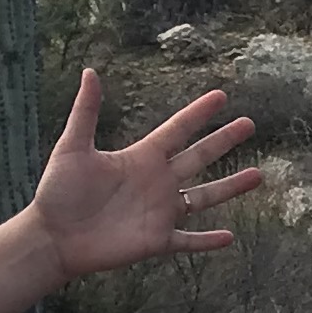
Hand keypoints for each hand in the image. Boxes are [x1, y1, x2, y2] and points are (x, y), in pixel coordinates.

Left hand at [29, 72, 261, 284]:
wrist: (52, 237)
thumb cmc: (58, 192)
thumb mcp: (72, 147)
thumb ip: (86, 112)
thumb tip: (89, 72)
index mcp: (141, 157)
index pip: (177, 130)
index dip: (198, 113)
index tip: (221, 96)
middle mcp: (157, 182)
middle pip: (199, 157)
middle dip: (224, 141)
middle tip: (249, 124)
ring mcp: (160, 211)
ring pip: (204, 197)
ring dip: (231, 187)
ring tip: (259, 175)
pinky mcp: (156, 240)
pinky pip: (189, 240)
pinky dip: (208, 241)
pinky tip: (230, 238)